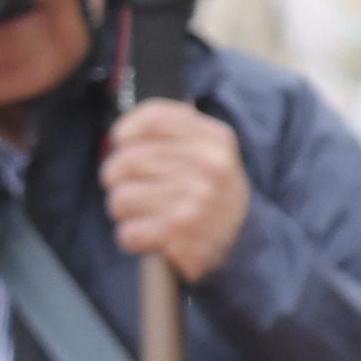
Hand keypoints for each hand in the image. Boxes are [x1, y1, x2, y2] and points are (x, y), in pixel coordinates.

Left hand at [98, 96, 249, 282]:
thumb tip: (120, 135)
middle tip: (133, 187)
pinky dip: (133, 237)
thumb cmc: (207, 189)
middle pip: (127, 160)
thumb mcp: (204, 148)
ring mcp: (197, 203)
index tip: (123, 144)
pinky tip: (153, 235)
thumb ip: (166, 129)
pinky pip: (128, 233)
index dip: (126, 131)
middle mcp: (210, 168)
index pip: (154, 118)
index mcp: (215, 139)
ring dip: (125, 211)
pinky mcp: (183, 236)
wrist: (242, 241)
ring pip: (121, 199)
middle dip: (117, 178)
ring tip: (147, 212)